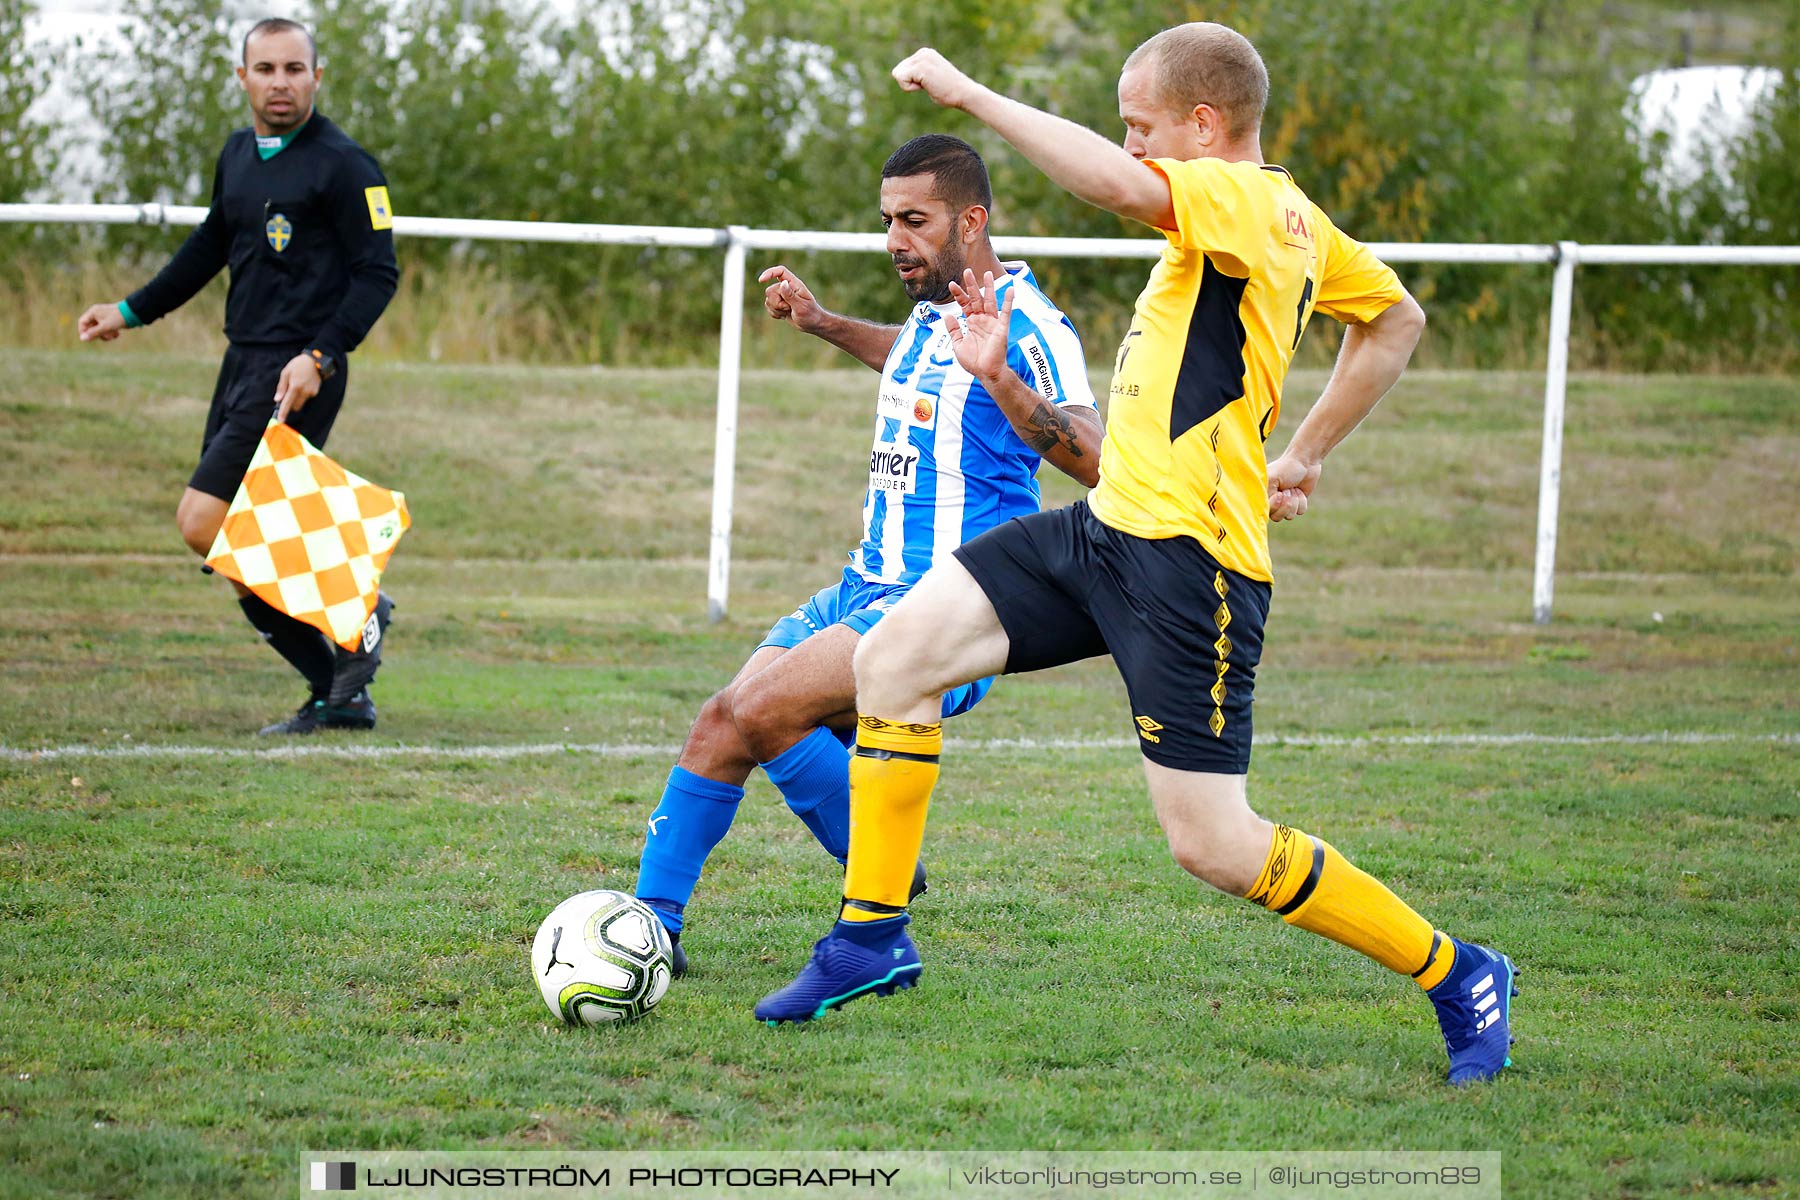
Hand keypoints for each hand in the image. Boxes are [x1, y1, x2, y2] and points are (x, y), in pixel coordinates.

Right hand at [77, 303, 126, 342]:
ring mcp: (104, 317)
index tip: (89, 339)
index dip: (83, 331)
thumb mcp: (105, 327)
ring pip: (99, 330)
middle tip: (106, 337)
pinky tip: (117, 334)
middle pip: (91, 327)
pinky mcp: (110, 321)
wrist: (133, 313)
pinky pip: (106, 329)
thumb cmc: (118, 318)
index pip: (82, 322)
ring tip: (113, 335)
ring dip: (105, 335)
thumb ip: (93, 333)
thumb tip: (82, 339)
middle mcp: (97, 314)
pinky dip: (110, 333)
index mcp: (93, 312)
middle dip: (98, 334)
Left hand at [273, 353, 321, 422]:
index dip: (283, 412)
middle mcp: (304, 391)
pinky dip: (303, 394)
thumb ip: (281, 387)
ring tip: (297, 385)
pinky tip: (303, 384)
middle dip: (290, 405)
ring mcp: (311, 393)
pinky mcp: (315, 392)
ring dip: (296, 399)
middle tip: (287, 395)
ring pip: (301, 402)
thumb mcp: (285, 373)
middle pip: (295, 406)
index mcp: (295, 386)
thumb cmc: (298, 365)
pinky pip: (306, 397)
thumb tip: (278, 399)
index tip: (280, 421)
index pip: (287, 403)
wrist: (315, 361)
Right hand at [758, 265, 827, 334]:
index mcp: (794, 284)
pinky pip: (768, 307)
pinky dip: (775, 313)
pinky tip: (784, 315)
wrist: (812, 324)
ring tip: (789, 312)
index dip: (769, 273)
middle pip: (770, 290)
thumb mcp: (801, 306)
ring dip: (777, 309)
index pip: (780, 271)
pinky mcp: (778, 304)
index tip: (761, 280)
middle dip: (777, 303)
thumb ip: (790, 295)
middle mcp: (787, 287)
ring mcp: (781, 296)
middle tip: (789, 308)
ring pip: (768, 300)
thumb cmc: (810, 314)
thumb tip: (782, 283)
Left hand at [892, 48, 980, 110]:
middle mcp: (922, 52)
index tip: (930, 83)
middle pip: (897, 72)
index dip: (912, 82)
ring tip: (929, 85)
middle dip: (910, 83)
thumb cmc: (949, 91)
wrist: (964, 93)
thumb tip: (898, 75)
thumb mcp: (930, 78)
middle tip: (930, 85)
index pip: (901, 70)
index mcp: (924, 53)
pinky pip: (901, 80)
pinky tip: (927, 86)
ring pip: (898, 75)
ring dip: (911, 86)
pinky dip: (911, 88)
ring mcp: (921, 58)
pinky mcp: (920, 67)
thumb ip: (917, 74)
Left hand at [945, 269, 1012, 384]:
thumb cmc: (973, 361)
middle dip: (972, 285)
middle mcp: (982, 320)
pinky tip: (1011, 289)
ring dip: (989, 288)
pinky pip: (1006, 312)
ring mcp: (992, 323)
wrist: (985, 373)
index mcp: (972, 323)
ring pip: (990, 301)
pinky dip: (1009, 301)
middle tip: (967, 271)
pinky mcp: (1002, 328)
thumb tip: (947, 315)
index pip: (965, 304)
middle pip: (977, 298)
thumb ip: (953, 329)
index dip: (958, 294)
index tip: (951, 284)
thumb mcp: (958, 344)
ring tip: (988, 273)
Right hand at [1266, 452, 1320, 521]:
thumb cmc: (1285, 468)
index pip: (1265, 512)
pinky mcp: (1297, 504)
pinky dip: (1302, 501)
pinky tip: (1300, 491)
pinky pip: (1300, 512)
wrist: (1306, 462)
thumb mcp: (1271, 479)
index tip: (1280, 494)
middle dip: (1285, 504)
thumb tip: (1261, 507)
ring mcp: (1285, 504)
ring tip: (1293, 488)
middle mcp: (1272, 501)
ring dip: (1294, 501)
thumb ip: (1263, 493)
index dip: (1274, 505)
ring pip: (1289, 516)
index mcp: (1263, 495)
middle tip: (1287, 489)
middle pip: (1276, 517)